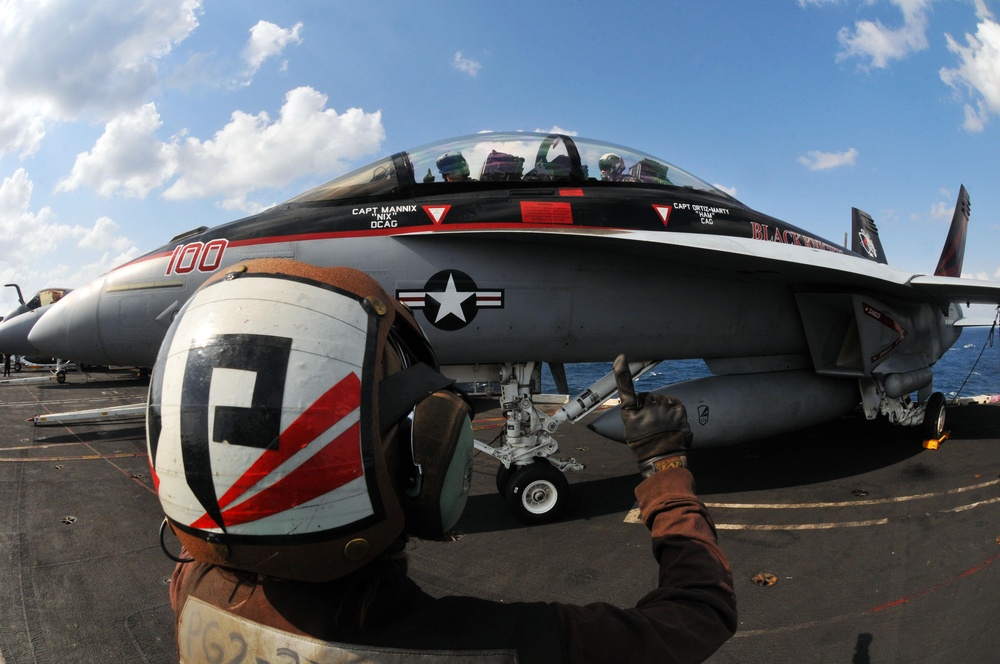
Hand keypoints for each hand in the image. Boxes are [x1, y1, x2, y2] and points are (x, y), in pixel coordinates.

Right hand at [613, 354, 691, 475]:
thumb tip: (643, 398)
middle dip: (649, 405)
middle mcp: (647, 409)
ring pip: (661, 399)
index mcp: (631, 413)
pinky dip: (672, 408)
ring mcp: (664, 410)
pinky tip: (670, 421)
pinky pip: (674, 402)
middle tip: (650, 423)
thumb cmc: (643, 443)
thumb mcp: (630, 427)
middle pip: (647, 396)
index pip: (625, 388)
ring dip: (661, 408)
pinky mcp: (679, 411)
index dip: (622, 372)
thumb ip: (634, 409)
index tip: (621, 358)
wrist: (662, 459)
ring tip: (661, 425)